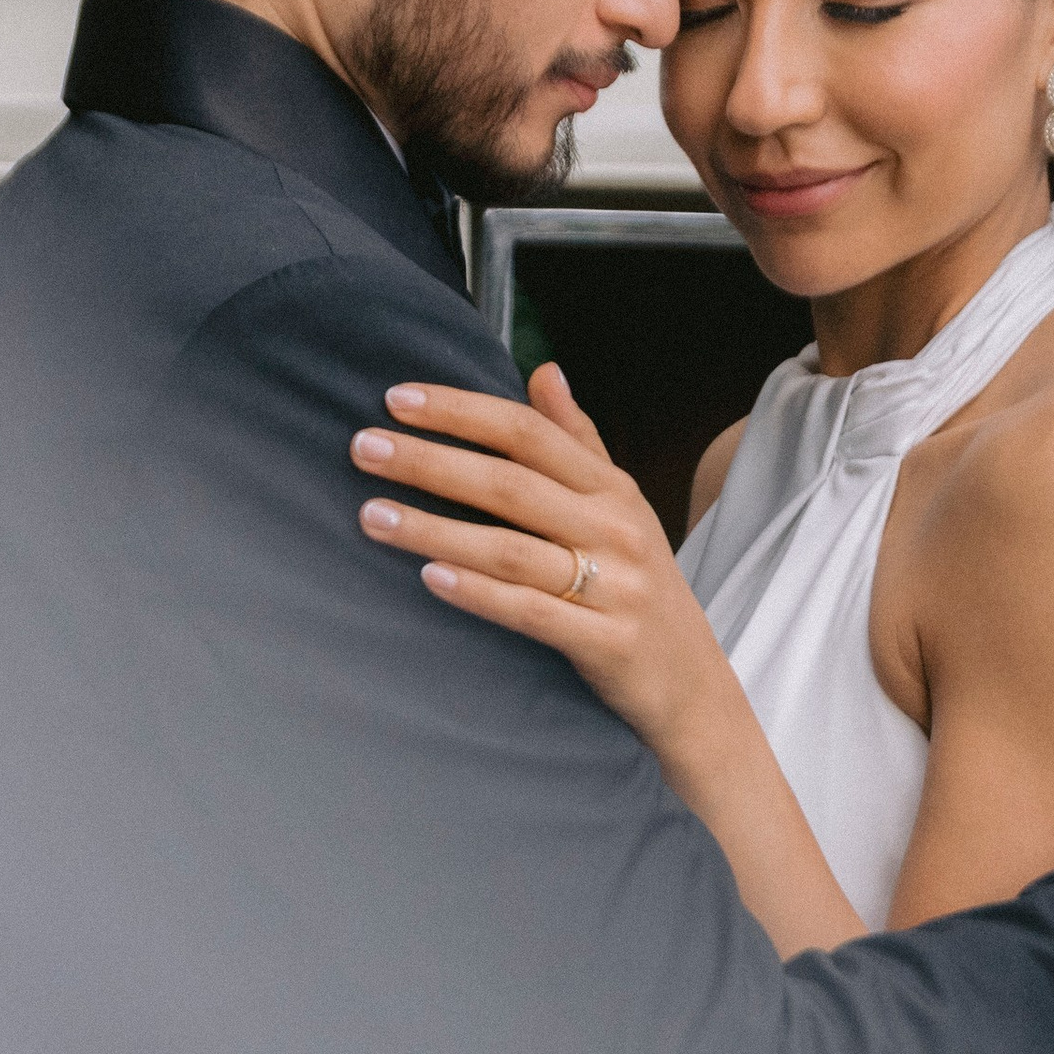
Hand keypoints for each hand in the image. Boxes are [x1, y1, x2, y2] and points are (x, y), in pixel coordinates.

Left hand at [350, 364, 742, 761]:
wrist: (691, 683)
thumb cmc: (637, 584)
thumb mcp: (619, 506)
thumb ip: (578, 440)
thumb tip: (544, 371)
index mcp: (611, 488)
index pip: (528, 433)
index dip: (461, 411)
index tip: (396, 399)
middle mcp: (615, 528)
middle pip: (510, 484)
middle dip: (430, 462)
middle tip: (363, 448)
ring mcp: (614, 586)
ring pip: (510, 548)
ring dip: (435, 529)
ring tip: (371, 516)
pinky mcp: (605, 641)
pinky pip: (530, 611)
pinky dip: (478, 593)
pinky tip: (428, 578)